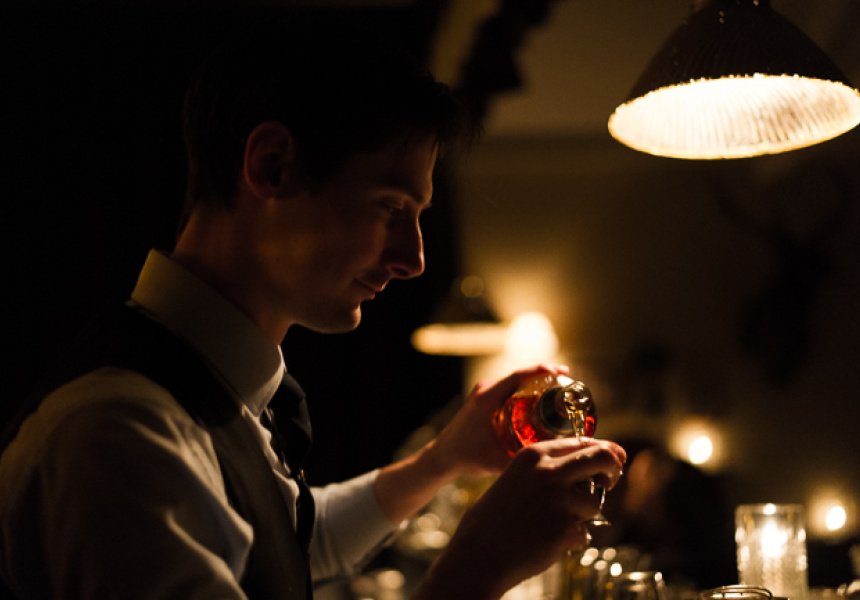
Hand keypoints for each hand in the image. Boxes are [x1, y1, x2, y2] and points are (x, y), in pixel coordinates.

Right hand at [416, 437, 625, 599]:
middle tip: (610, 482)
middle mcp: (549, 471)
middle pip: (602, 458)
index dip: (604, 450)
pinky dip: (572, 541)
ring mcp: (559, 499)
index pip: (582, 442)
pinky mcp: (566, 528)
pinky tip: (547, 543)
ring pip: (595, 502)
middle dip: (613, 470)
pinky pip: (584, 533)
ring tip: (552, 526)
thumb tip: (589, 466)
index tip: (615, 460)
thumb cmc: (494, 520)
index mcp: (534, 454)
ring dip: (582, 516)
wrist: (477, 555)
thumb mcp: (516, 478)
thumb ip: (548, 468)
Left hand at [428, 364, 569, 479]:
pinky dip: (525, 391)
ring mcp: (483, 392)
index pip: (518, 376)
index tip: (561, 370)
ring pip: (515, 382)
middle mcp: (485, 389)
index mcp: (487, 397)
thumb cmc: (464, 456)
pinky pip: (509, 389)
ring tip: (559, 390)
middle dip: (545, 376)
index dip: (541, 370)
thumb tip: (553, 463)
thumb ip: (522, 463)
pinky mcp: (484, 399)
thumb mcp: (495, 462)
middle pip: (520, 376)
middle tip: (567, 382)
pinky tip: (540, 401)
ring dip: (535, 383)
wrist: (442, 456)